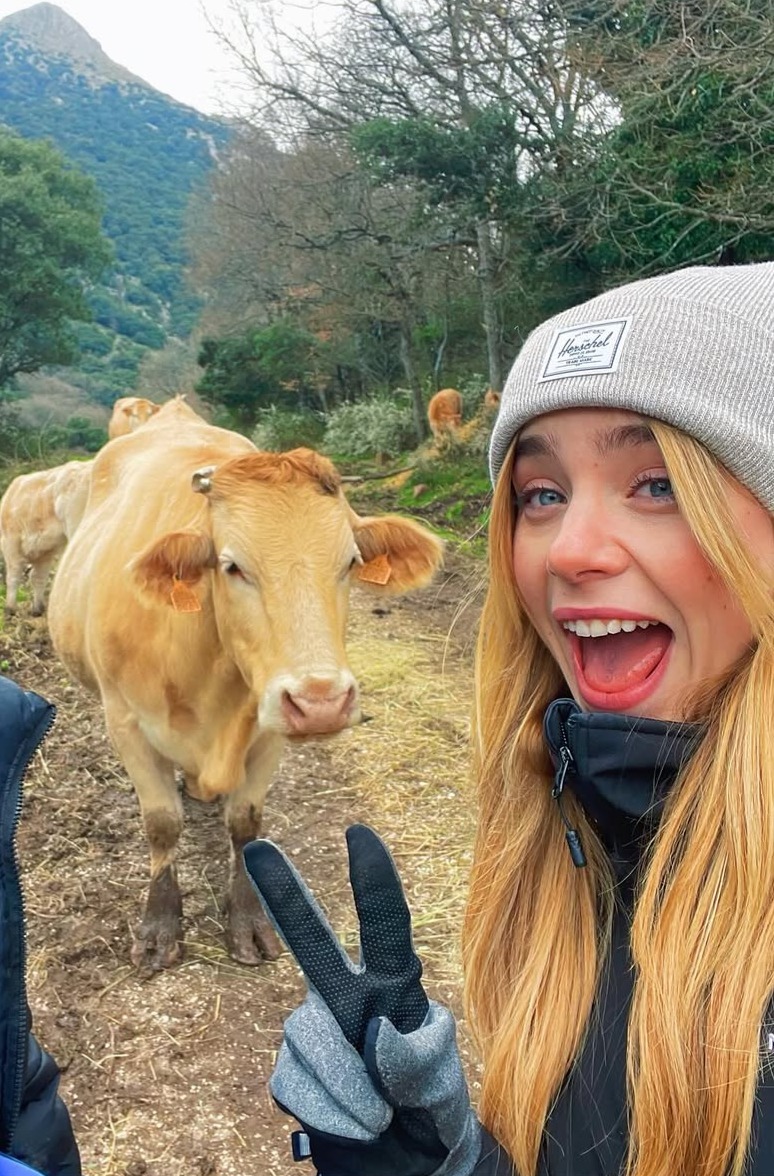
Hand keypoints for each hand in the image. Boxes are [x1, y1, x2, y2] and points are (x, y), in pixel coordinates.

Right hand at [244, 824, 480, 1175]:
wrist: (406, 1169)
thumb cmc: (432, 1117)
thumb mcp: (442, 1089)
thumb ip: (419, 1059)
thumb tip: (378, 1034)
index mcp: (396, 988)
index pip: (386, 927)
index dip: (373, 880)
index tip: (358, 834)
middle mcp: (350, 998)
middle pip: (312, 942)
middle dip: (284, 895)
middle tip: (257, 850)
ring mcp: (320, 1033)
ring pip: (305, 1034)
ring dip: (342, 1086)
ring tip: (378, 1119)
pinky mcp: (296, 1074)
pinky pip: (294, 1082)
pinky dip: (326, 1112)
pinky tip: (352, 1127)